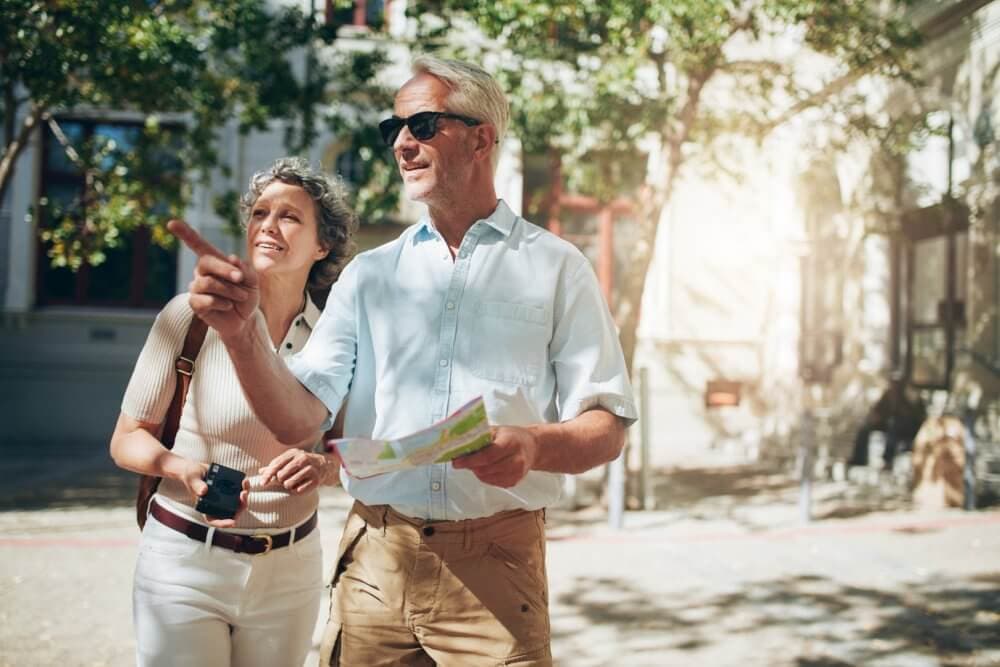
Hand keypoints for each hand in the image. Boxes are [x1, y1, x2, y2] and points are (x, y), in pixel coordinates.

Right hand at [167, 219, 259, 342]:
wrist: (246, 319)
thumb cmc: (246, 296)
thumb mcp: (252, 280)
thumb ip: (245, 269)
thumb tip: (232, 258)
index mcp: (214, 261)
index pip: (198, 245)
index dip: (185, 233)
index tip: (172, 223)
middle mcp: (202, 272)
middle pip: (205, 262)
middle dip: (225, 270)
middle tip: (240, 279)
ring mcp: (197, 288)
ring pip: (208, 283)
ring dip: (230, 290)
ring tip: (240, 296)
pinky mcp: (195, 304)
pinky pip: (205, 300)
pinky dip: (223, 303)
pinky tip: (228, 306)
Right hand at [177, 459, 250, 527]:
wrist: (197, 468)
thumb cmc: (191, 476)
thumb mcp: (192, 480)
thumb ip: (197, 486)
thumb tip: (203, 491)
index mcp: (206, 509)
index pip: (214, 521)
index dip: (224, 523)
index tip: (233, 522)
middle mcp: (217, 505)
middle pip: (232, 512)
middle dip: (240, 506)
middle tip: (243, 495)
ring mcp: (225, 498)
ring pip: (239, 502)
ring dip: (245, 496)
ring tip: (245, 485)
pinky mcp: (230, 489)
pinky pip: (240, 490)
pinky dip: (244, 487)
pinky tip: (244, 480)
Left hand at [259, 448, 340, 494]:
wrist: (325, 465)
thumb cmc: (302, 464)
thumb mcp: (289, 461)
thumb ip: (275, 466)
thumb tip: (260, 471)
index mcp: (294, 453)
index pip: (276, 464)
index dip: (268, 475)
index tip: (262, 483)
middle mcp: (303, 459)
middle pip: (281, 475)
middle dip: (280, 480)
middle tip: (285, 480)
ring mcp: (310, 469)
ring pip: (289, 483)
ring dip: (288, 486)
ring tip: (293, 483)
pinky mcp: (316, 480)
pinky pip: (299, 490)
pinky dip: (297, 490)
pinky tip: (301, 485)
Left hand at [452, 426, 536, 487]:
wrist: (533, 447)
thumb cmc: (513, 436)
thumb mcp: (498, 430)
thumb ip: (480, 437)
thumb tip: (459, 445)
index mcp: (511, 443)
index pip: (488, 456)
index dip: (470, 460)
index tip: (456, 461)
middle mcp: (516, 460)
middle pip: (486, 469)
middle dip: (470, 466)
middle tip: (461, 462)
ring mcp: (516, 473)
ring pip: (487, 478)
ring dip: (477, 471)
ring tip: (475, 463)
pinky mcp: (514, 482)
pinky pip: (492, 483)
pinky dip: (484, 476)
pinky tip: (486, 468)